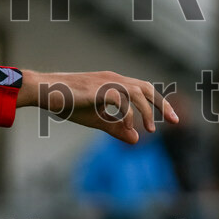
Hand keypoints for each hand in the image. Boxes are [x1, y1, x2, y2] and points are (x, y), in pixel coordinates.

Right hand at [16, 70, 177, 142]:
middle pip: (146, 87)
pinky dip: (127, 114)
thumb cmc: (67, 103)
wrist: (45, 91)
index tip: (172, 119)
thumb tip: (137, 140)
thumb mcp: (96, 119)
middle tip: (174, 121)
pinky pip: (120, 99)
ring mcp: (106, 82)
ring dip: (146, 112)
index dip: (159, 103)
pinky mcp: (98, 89)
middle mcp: (113, 78)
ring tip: (149, 130)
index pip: (144, 89)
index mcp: (114, 82)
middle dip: (162, 105)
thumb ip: (116, 128)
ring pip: (137, 92)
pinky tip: (127, 126)